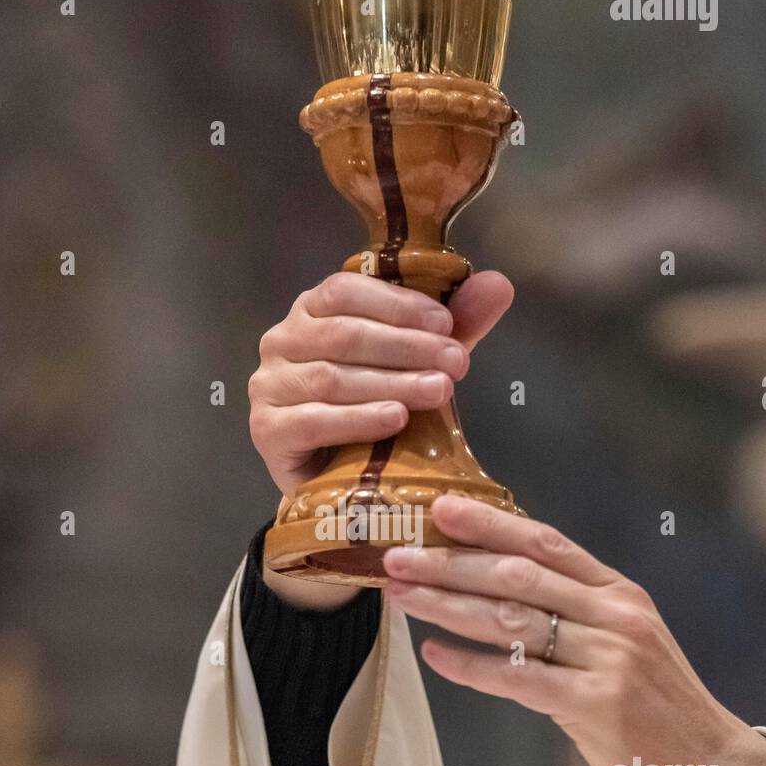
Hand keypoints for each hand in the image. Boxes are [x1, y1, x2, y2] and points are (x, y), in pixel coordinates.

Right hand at [249, 270, 513, 497]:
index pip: (347, 291)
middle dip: (407, 348)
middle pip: (345, 336)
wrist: (335, 480)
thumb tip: (499, 284)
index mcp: (312, 310)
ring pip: (333, 378)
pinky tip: (395, 419)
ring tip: (439, 392)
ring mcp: (269, 386)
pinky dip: (358, 420)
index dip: (399, 305)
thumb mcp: (419, 361)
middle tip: (456, 364)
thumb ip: (454, 325)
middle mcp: (282, 341)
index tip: (447, 325)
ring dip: (392, 383)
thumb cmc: (374, 409)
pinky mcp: (267, 430)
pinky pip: (313, 421)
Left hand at [384, 495, 765, 765]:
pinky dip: (470, 665)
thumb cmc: (657, 707)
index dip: (490, 522)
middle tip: (397, 556)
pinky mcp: (597, 706)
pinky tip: (435, 654)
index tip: (440, 507)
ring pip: (511, 620)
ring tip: (401, 596)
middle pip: (518, 575)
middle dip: (451, 563)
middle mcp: (615, 617)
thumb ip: (575, 613)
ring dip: (448, 605)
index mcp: (619, 594)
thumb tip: (497, 584)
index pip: (546, 542)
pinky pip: (517, 678)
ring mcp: (607, 660)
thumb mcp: (627, 642)